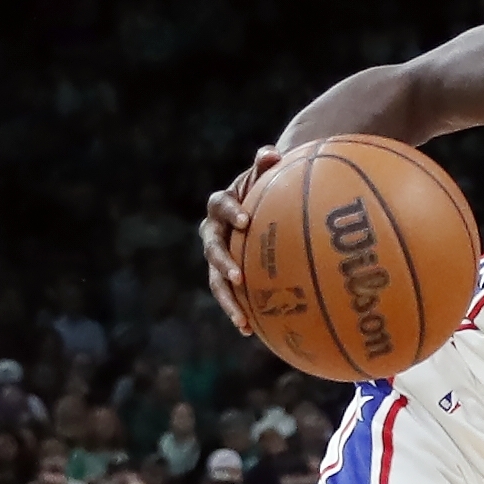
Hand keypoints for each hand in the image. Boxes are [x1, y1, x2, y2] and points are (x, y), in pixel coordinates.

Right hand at [202, 144, 282, 334]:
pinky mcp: (225, 276)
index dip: (230, 212)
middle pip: (212, 249)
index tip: (245, 220)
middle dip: (223, 264)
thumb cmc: (262, 189)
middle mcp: (213, 233)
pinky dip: (239, 311)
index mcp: (221, 206)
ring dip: (227, 300)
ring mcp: (217, 257)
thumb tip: (272, 152)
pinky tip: (252, 331)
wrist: (255, 206)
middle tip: (238, 277)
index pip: (219, 205)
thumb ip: (266, 164)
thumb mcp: (263, 176)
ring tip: (241, 319)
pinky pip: (229, 296)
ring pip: (216, 280)